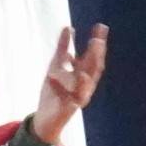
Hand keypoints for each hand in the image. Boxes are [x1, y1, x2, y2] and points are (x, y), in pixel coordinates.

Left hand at [31, 25, 107, 144]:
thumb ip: (63, 48)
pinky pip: (64, 99)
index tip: (101, 27)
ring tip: (83, 67)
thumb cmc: (54, 92)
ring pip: (84, 88)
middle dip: (95, 57)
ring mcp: (76, 99)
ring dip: (84, 77)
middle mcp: (84, 87)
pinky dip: (58, 88)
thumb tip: (69, 27)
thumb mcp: (56, 66)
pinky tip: (51, 76)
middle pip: (93, 71)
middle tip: (97, 41)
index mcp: (83, 75)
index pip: (94, 57)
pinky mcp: (65, 110)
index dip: (98, 43)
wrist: (45, 118)